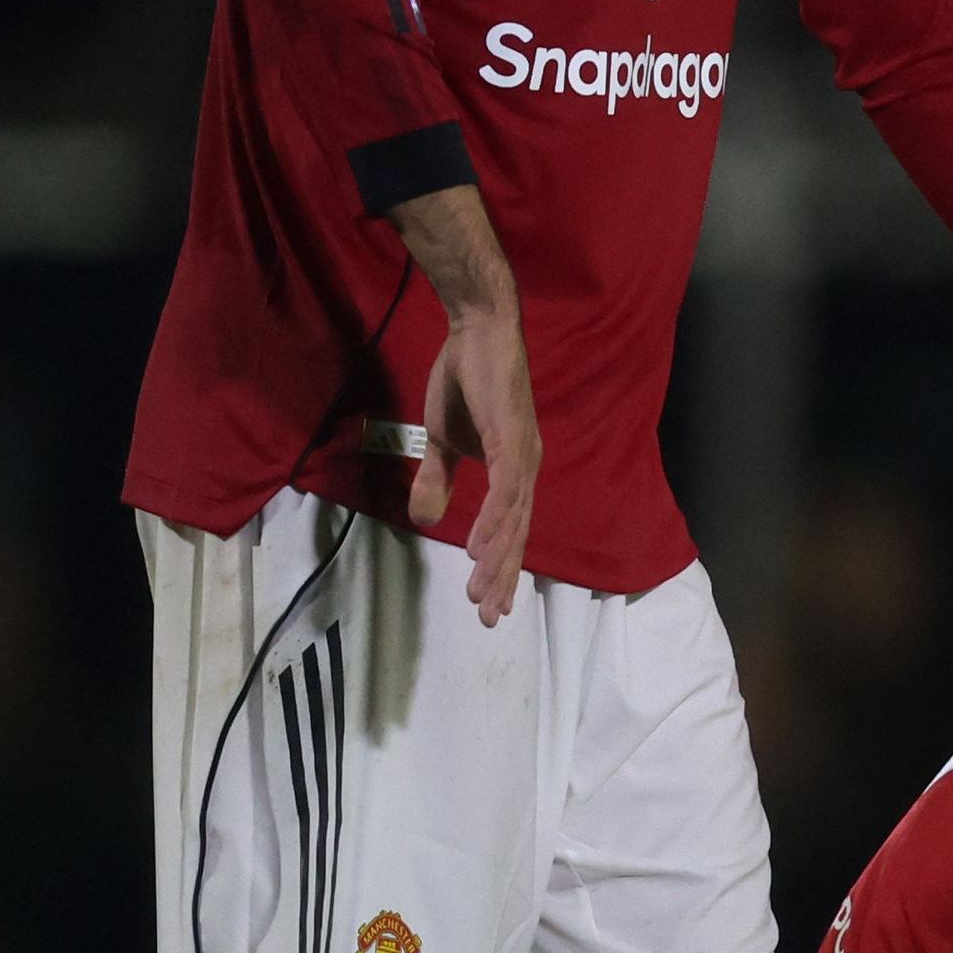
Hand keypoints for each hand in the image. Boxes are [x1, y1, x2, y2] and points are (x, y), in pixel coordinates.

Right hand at [411, 305, 537, 625]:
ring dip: (497, 558)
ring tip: (481, 592)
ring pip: (513, 520)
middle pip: (517, 534)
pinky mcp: (512, 439)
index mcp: (514, 470)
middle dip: (502, 577)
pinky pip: (506, 489)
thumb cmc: (464, 382)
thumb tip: (426, 520)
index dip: (499, 566)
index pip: (510, 528)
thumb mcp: (443, 441)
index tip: (486, 603)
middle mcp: (526, 468)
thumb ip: (439, 480)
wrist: (476, 335)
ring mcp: (523, 454)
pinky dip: (495, 520)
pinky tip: (479, 547)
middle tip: (490, 617)